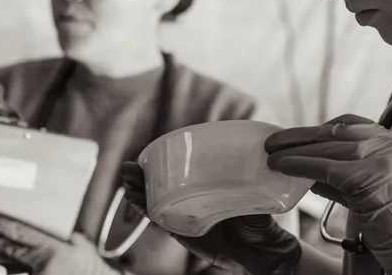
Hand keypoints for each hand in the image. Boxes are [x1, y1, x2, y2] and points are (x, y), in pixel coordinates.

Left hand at [0, 212, 114, 274]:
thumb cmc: (91, 266)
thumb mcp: (83, 244)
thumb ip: (70, 236)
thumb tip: (64, 229)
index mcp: (52, 249)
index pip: (22, 234)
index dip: (4, 227)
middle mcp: (41, 264)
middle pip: (9, 251)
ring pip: (10, 268)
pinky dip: (11, 271)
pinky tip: (5, 267)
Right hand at [119, 162, 299, 274]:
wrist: (264, 248)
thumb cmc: (258, 218)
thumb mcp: (251, 188)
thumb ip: (248, 171)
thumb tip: (257, 143)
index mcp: (203, 191)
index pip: (177, 176)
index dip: (159, 165)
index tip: (147, 153)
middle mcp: (190, 204)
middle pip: (159, 188)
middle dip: (142, 177)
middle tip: (129, 166)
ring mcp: (185, 219)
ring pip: (154, 203)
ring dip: (137, 192)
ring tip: (126, 179)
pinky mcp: (184, 234)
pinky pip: (162, 221)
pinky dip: (147, 210)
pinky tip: (134, 199)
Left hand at [265, 114, 391, 272]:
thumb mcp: (367, 187)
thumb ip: (340, 173)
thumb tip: (305, 166)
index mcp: (390, 140)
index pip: (347, 124)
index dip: (317, 129)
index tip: (296, 136)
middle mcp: (387, 142)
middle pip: (333, 132)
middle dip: (299, 137)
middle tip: (273, 142)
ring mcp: (380, 156)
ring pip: (327, 147)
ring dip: (294, 152)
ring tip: (272, 157)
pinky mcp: (368, 174)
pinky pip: (325, 166)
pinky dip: (300, 165)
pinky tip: (284, 167)